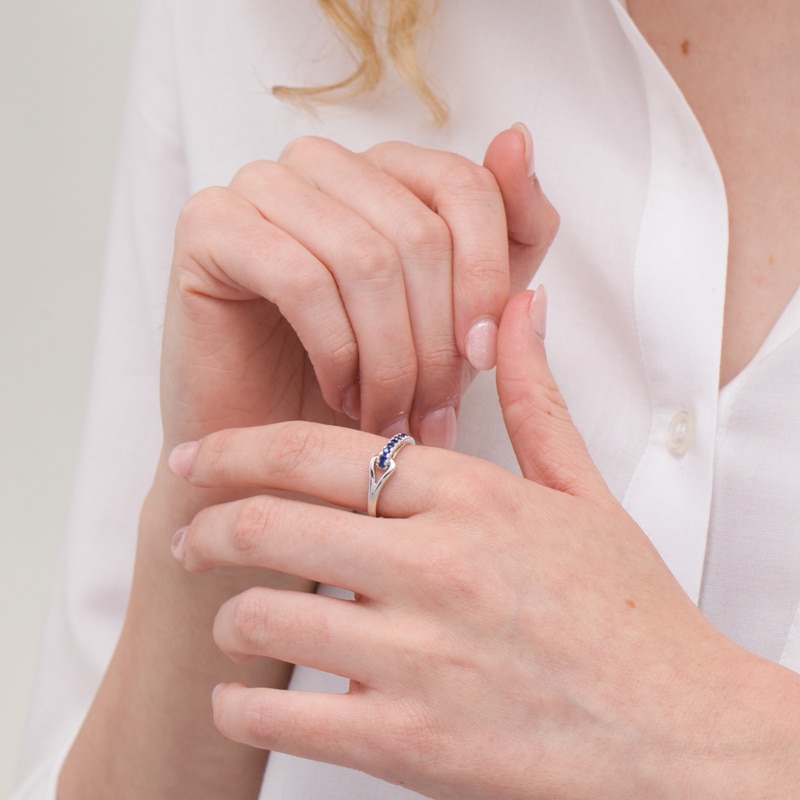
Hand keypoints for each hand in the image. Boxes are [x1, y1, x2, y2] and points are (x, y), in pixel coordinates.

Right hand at [161, 126, 558, 451]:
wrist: (272, 444)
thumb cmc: (366, 379)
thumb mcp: (462, 314)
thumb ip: (508, 233)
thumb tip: (518, 136)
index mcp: (382, 170)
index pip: (466, 187)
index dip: (486, 280)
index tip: (485, 359)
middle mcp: (322, 164)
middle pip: (418, 233)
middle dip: (436, 344)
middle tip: (431, 415)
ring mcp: (260, 186)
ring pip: (365, 260)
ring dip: (390, 361)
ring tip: (390, 416)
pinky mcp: (209, 227)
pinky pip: (301, 281)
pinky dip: (336, 352)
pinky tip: (340, 393)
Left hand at [168, 291, 799, 798]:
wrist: (679, 735)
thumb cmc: (629, 615)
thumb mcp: (583, 496)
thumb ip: (536, 397)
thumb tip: (520, 307)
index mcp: (472, 498)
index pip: (318, 451)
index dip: (238, 450)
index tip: (197, 459)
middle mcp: (438, 567)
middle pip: (272, 524)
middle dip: (207, 525)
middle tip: (187, 535)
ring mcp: (423, 657)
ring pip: (266, 617)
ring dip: (227, 616)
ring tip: (229, 618)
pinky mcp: (413, 743)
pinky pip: (285, 717)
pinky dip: (242, 704)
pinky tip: (244, 695)